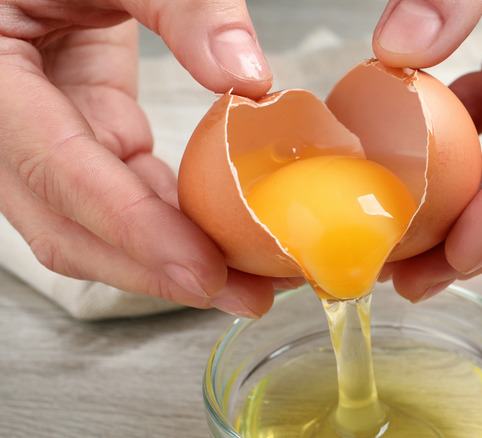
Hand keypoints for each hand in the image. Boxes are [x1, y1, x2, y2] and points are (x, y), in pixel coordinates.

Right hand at [0, 0, 278, 317]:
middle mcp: (4, 118)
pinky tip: (219, 236)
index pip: (57, 170)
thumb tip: (245, 76)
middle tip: (240, 294)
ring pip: (94, 221)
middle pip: (66, 224)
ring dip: (168, 256)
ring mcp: (43, 131)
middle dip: (154, 270)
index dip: (130, 227)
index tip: (200, 268)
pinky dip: (171, 217)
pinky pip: (122, 189)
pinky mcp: (84, 128)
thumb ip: (180, 5)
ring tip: (245, 280)